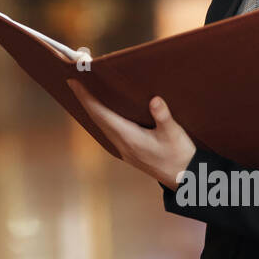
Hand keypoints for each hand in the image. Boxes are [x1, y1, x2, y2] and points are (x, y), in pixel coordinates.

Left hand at [66, 79, 196, 188]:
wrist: (185, 179)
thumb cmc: (180, 155)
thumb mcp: (174, 134)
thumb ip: (163, 117)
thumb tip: (155, 100)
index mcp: (129, 138)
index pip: (101, 114)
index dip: (86, 98)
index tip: (73, 82)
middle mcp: (121, 144)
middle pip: (96, 118)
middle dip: (85, 99)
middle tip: (75, 80)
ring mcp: (124, 149)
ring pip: (101, 125)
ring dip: (92, 108)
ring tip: (85, 91)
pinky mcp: (128, 150)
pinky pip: (108, 130)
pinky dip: (102, 117)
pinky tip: (103, 110)